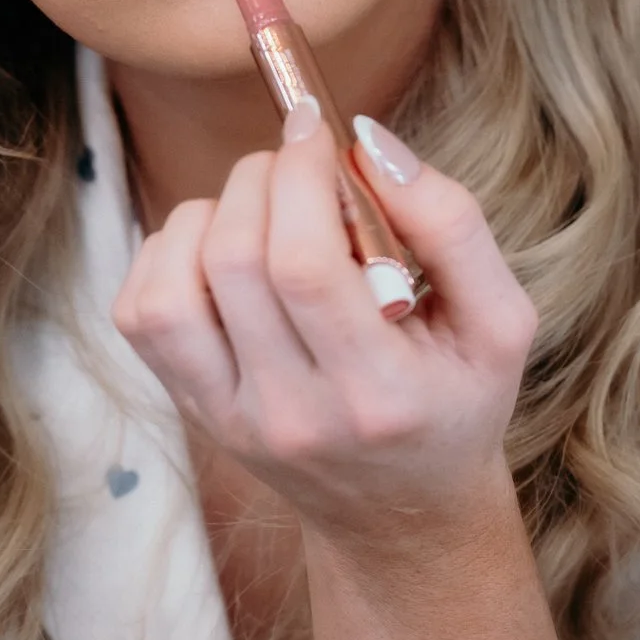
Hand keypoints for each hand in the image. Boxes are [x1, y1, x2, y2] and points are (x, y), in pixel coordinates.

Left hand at [110, 97, 538, 547]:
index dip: (297, 176)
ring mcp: (229, 418)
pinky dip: (169, 255)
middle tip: (298, 165)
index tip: (315, 126)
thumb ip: (452, 225)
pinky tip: (222, 251)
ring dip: (209, 215)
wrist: (401, 513)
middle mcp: (292, 416)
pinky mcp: (190, 408)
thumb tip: (365, 140)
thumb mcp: (500, 323)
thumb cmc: (455, 400)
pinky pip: (140, 312)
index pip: (304, 268)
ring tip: (263, 211)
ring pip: (171, 287)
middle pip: (234, 262)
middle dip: (260, 179)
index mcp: (379, 396)